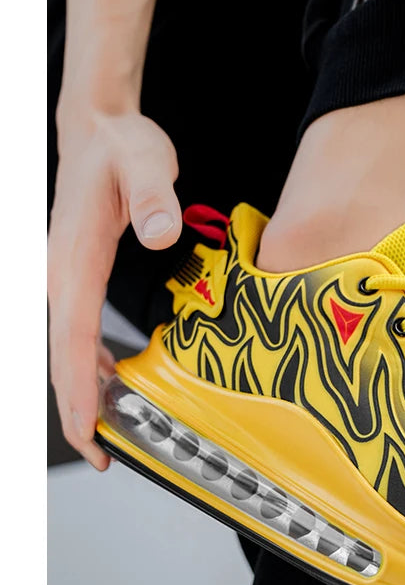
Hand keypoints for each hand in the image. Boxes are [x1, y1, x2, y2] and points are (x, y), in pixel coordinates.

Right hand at [48, 109, 181, 468]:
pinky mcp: (77, 277)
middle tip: (104, 456)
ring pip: (67, 349)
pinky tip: (110, 384)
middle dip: (78, 409)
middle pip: (62, 356)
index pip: (71, 337)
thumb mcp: (145, 159)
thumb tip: (162, 235)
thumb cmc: (121, 145)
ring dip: (83, 392)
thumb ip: (155, 194)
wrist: (97, 128)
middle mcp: (61, 276)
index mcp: (74, 258)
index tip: (88, 432)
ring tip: (110, 436)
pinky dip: (90, 364)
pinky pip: (78, 333)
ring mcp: (65, 279)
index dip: (77, 390)